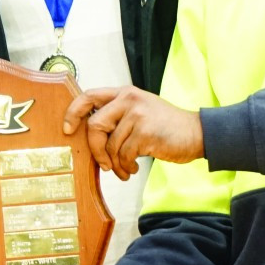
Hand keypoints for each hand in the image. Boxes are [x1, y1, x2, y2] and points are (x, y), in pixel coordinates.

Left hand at [63, 86, 202, 179]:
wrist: (198, 133)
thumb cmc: (166, 126)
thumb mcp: (141, 110)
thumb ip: (117, 115)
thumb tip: (90, 136)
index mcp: (125, 93)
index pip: (88, 96)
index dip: (72, 113)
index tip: (66, 129)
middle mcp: (129, 100)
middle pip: (94, 125)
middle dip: (95, 150)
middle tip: (103, 164)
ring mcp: (138, 115)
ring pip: (110, 145)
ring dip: (115, 164)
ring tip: (124, 170)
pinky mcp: (146, 133)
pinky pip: (124, 155)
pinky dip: (126, 167)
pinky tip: (134, 169)